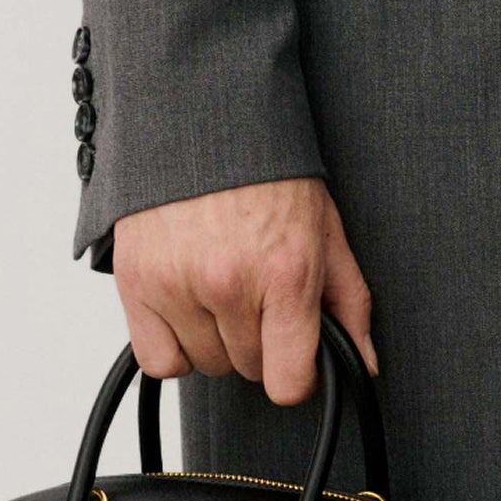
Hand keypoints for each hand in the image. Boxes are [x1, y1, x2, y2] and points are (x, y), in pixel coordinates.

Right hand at [108, 178, 375, 414]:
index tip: (296, 358)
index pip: (288, 381)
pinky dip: (173, 345)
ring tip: (222, 291)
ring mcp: (177, 285)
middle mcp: (229, 284)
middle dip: (259, 343)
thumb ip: (348, 303)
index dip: (298, 376)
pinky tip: (188, 310)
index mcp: (285, 274)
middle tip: (258, 297)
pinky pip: (158, 359)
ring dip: (217, 340)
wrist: (200, 119)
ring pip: (205, 364)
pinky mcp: (136, 283)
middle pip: (248, 369)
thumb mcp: (325, 230)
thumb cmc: (267, 173)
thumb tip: (364, 364)